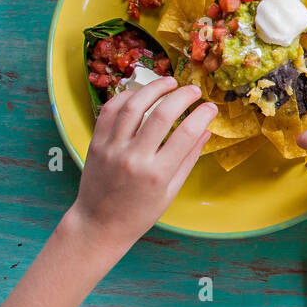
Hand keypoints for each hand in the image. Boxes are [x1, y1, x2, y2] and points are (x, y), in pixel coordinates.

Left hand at [68, 79, 215, 250]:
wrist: (98, 224)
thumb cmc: (139, 213)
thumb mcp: (170, 191)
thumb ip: (188, 159)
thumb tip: (206, 131)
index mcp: (157, 174)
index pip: (186, 134)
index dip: (202, 115)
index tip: (210, 107)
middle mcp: (134, 158)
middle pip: (162, 114)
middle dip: (182, 96)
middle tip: (194, 90)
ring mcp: (112, 148)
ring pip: (134, 106)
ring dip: (154, 88)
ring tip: (169, 82)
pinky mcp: (96, 143)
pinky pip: (110, 110)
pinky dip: (126, 96)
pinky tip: (140, 93)